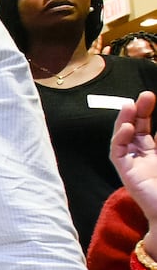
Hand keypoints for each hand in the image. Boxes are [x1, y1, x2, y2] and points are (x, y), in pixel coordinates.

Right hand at [112, 91, 156, 238]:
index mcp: (154, 152)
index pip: (146, 127)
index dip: (146, 112)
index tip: (151, 97)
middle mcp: (141, 156)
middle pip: (134, 128)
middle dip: (138, 111)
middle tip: (146, 96)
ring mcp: (132, 163)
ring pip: (122, 137)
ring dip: (124, 121)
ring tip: (130, 105)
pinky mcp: (125, 173)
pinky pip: (117, 152)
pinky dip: (119, 139)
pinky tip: (126, 128)